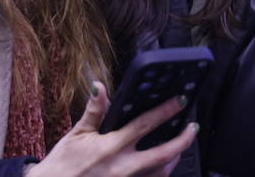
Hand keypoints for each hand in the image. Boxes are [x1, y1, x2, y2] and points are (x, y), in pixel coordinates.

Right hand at [27, 81, 197, 176]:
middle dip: (182, 140)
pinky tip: (161, 166)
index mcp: (110, 147)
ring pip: (161, 173)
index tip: (180, 101)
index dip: (165, 111)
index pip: (144, 125)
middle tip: (193, 127)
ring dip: (173, 159)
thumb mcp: (76, 134)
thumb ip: (94, 111)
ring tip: (179, 146)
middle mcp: (122, 167)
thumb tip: (99, 86)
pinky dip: (159, 173)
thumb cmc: (62, 165)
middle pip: (163, 154)